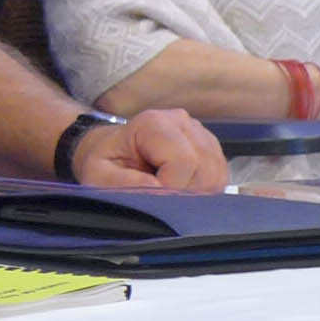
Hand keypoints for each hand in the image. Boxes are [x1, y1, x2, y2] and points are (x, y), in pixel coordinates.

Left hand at [70, 107, 229, 192]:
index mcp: (153, 123)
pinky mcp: (209, 146)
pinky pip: (220, 174)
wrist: (111, 149)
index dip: (171, 187)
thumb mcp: (99, 174)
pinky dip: (205, 189)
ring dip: (197, 193)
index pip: (183, 161)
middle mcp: (181, 122)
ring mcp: (199, 132)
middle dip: (185, 193)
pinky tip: (183, 189)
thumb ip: (124, 183)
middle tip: (161, 198)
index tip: (153, 196)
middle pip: (204, 168)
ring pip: (216, 173)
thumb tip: (158, 190)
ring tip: (170, 192)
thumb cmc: (105, 161)